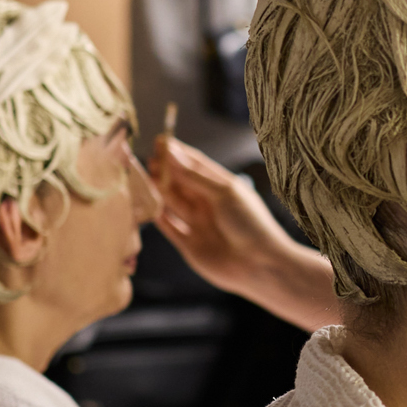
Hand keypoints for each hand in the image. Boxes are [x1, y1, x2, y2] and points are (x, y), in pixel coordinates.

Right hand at [145, 135, 339, 328]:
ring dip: (160, 191)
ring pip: (173, 204)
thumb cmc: (250, 224)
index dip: (178, 154)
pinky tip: (148, 205)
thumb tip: (172, 153)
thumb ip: (195, 176)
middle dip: (165, 171)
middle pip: (182, 183)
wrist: (260, 265)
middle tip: (150, 160)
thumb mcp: (224, 193)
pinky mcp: (189, 245)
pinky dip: (159, 217)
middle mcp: (209, 205)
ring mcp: (199, 224)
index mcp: (222, 188)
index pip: (196, 166)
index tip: (160, 142)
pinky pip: (170, 227)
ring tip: (147, 177)